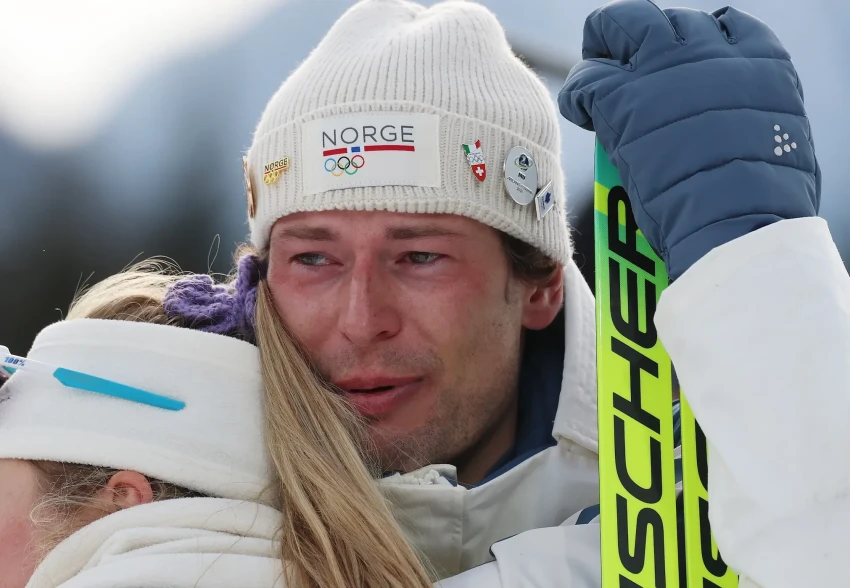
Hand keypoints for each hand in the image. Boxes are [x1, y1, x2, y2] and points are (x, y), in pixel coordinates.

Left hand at [559, 0, 819, 278]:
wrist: (739, 224)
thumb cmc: (766, 207)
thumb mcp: (782, 144)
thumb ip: (754, 116)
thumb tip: (734, 124)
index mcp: (761, 62)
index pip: (722, 26)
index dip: (695, 43)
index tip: (679, 64)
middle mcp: (712, 53)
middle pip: (664, 21)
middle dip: (642, 38)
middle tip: (626, 63)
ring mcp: (663, 71)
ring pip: (620, 27)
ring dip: (605, 50)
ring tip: (596, 79)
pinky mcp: (621, 99)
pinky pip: (586, 79)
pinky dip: (577, 92)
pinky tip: (579, 109)